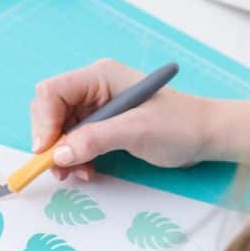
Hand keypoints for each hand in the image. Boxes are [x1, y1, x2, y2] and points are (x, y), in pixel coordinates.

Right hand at [30, 58, 249, 177]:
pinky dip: (75, 159)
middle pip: (50, 110)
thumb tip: (59, 153)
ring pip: (59, 130)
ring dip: (63, 154)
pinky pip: (74, 141)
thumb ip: (95, 140)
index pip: (53, 92)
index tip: (47, 151)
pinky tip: (87, 171)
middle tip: (60, 168)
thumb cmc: (179, 125)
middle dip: (51, 141)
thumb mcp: (136, 131)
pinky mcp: (101, 126)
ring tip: (78, 174)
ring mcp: (96, 107)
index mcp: (99, 76)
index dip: (43, 121)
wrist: (206, 136)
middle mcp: (93, 88)